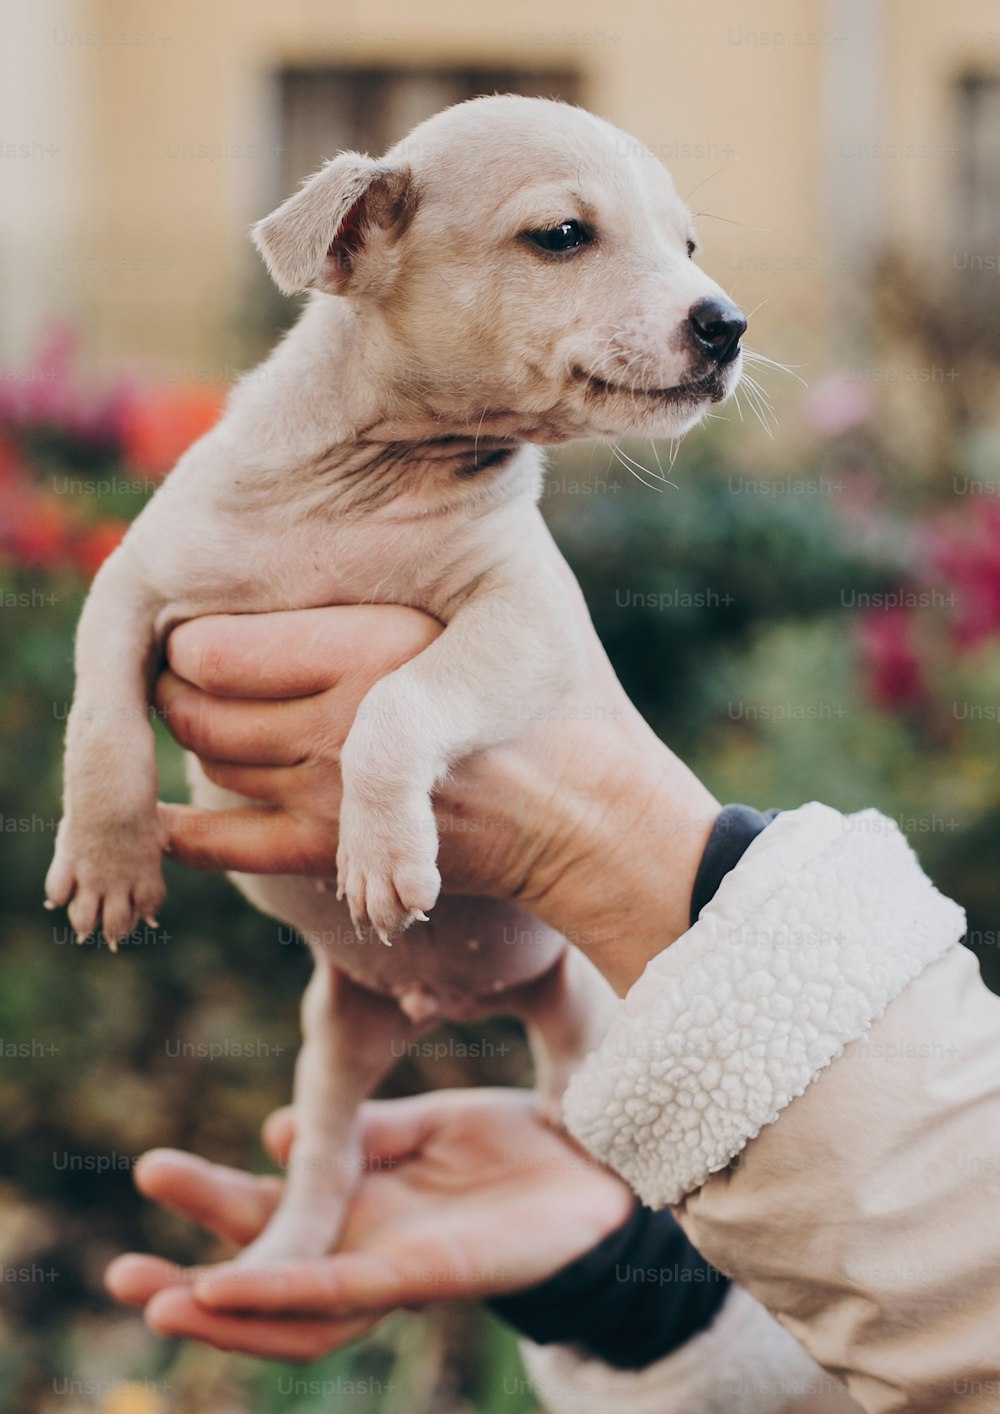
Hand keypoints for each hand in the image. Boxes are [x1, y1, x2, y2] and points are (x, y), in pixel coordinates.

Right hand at [105, 1089, 632, 1361]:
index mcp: (367, 1205)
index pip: (275, 1219)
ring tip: (157, 1304)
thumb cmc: (521, 1151)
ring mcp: (396, 1267)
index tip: (157, 1177)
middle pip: (268, 1276)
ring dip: (224, 1309)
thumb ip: (360, 1135)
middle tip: (117, 1277)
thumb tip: (280, 1133)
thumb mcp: (425, 1126)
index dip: (215, 1207)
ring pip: (293, 1309)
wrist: (604, 1170)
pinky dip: (285, 1294)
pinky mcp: (429, 1274)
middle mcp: (372, 1246)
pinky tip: (230, 1295)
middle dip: (193, 1280)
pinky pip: (346, 1294)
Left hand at [156, 545, 718, 991]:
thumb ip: (413, 550)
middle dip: (180, 691)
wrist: (586, 808)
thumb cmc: (548, 685)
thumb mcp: (501, 589)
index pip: (215, 648)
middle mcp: (344, 726)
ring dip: (198, 745)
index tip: (208, 625)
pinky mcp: (339, 857)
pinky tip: (164, 821)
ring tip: (210, 718)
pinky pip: (224, 846)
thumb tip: (340, 490)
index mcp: (376, 650)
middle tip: (191, 674)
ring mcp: (335, 799)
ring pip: (210, 765)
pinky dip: (185, 833)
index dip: (193, 638)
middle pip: (195, 707)